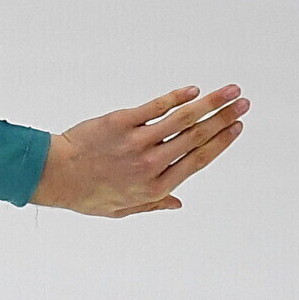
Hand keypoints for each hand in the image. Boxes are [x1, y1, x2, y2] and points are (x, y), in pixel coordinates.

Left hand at [30, 85, 247, 216]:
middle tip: (244, 102)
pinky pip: (154, 107)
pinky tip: (193, 90)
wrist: (53, 175)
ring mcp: (137, 143)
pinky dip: (175, 97)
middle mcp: (150, 165)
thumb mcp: (120, 209)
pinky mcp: (120, 123)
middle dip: (224, 118)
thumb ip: (153, 205)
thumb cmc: (86, 194)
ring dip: (210, 103)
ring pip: (182, 120)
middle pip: (197, 138)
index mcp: (155, 188)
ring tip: (231, 90)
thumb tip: (179, 204)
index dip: (221, 143)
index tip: (238, 127)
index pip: (198, 161)